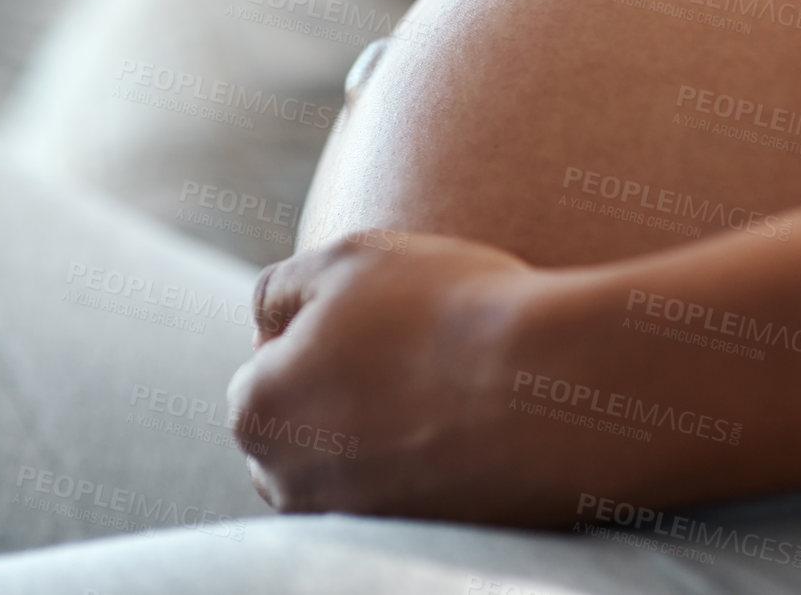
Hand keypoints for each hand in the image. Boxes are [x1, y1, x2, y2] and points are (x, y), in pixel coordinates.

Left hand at [226, 230, 559, 521]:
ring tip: (451, 385)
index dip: (328, 325)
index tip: (386, 312)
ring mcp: (355, 519)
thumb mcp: (347, 259)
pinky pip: (412, 492)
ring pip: (358, 461)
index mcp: (257, 411)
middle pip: (307, 421)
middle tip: (417, 347)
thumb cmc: (443, 311)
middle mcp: (289, 483)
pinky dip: (433, 462)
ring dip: (388, 427)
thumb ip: (280, 288)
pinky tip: (476, 422)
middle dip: (344, 388)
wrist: (543, 387)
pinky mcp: (419, 541)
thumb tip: (265, 320)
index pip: (270, 360)